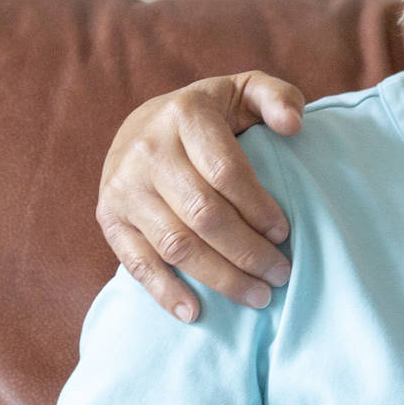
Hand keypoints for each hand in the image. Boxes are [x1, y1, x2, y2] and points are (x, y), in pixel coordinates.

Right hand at [96, 71, 305, 321]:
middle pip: (202, 214)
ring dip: (220, 278)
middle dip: (247, 251)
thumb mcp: (244, 91)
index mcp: (185, 115)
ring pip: (175, 244)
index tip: (286, 233)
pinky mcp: (108, 218)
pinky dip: (165, 291)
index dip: (258, 207)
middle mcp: (147, 151)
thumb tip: (294, 126)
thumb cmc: (212, 115)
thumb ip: (277, 97)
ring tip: (259, 296)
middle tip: (281, 274)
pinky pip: (136, 262)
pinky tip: (196, 313)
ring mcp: (123, 187)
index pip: (225, 171)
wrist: (143, 124)